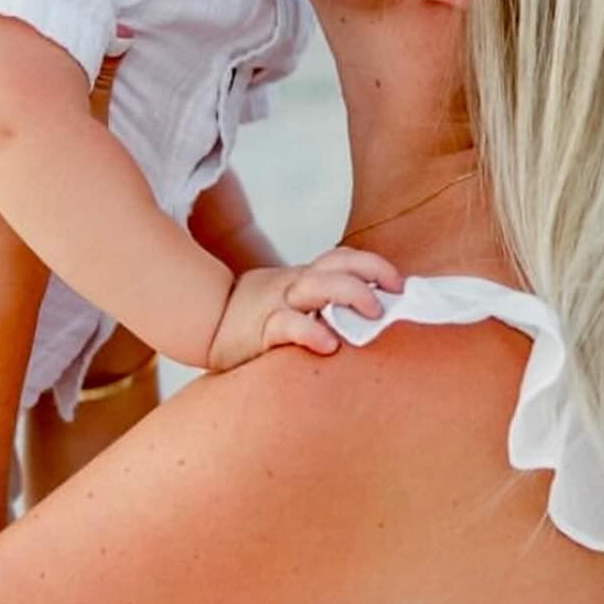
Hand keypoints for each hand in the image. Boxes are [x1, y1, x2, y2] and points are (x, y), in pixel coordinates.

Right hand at [207, 247, 402, 370]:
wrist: (205, 326)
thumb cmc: (258, 318)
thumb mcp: (292, 300)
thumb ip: (325, 303)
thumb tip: (374, 319)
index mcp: (304, 278)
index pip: (343, 258)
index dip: (374, 265)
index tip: (399, 284)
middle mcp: (294, 286)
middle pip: (335, 267)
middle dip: (369, 276)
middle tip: (390, 300)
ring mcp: (277, 305)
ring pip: (316, 288)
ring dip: (349, 295)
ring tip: (372, 316)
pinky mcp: (261, 331)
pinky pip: (287, 326)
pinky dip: (310, 332)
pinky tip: (329, 345)